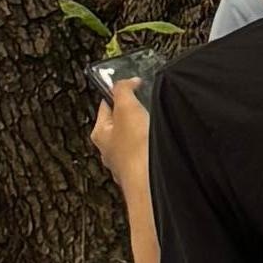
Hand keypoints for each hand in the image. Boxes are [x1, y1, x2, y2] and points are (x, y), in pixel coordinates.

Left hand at [89, 70, 155, 196]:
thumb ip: (124, 90)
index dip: (118, 93)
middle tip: (147, 105)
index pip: (106, 106)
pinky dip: (153, 149)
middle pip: (120, 125)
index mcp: (100, 134)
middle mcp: (110, 151)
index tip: (132, 85)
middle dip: (133, 114)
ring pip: (134, 143)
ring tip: (157, 127)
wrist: (149, 181)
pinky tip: (162, 146)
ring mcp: (126, 165)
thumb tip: (126, 81)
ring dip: (145, 134)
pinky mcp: (142, 174)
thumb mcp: (127, 108)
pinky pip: (147, 156)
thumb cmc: (135, 149)